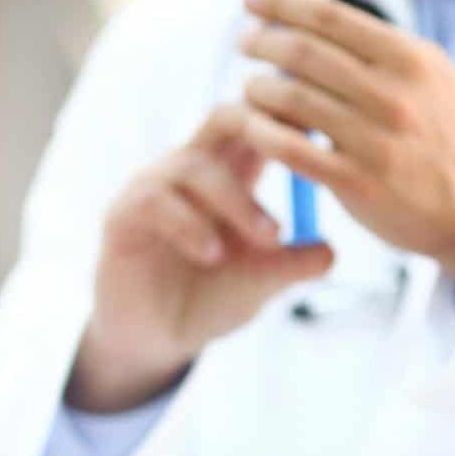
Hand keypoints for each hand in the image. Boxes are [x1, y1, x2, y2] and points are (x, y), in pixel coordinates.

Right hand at [72, 105, 335, 411]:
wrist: (157, 339)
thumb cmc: (209, 298)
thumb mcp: (261, 282)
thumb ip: (293, 264)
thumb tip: (331, 250)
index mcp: (230, 172)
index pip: (261, 120)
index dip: (294, 117)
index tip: (332, 134)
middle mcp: (189, 168)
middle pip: (225, 116)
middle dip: (264, 128)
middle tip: (301, 158)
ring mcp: (152, 188)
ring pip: (195, 165)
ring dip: (238, 201)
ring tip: (269, 240)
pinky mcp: (122, 216)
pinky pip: (155, 201)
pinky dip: (191, 225)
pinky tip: (214, 255)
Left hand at [238, 0, 454, 295]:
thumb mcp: (436, 80)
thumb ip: (385, 56)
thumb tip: (322, 29)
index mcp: (412, 59)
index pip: (332, 17)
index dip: (283, 4)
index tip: (253, 1)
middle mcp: (394, 93)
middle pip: (304, 53)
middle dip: (263, 42)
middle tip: (244, 43)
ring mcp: (375, 139)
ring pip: (292, 99)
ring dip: (258, 88)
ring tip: (250, 87)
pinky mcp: (358, 183)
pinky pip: (292, 150)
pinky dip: (262, 133)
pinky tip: (250, 127)